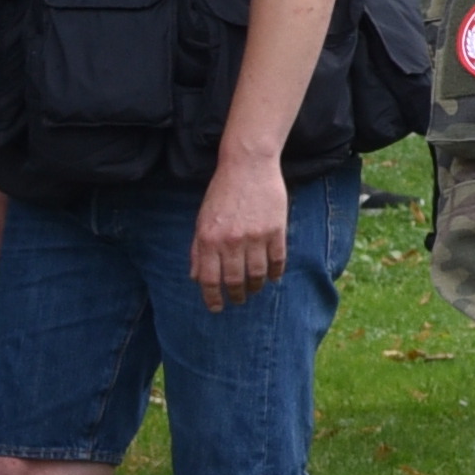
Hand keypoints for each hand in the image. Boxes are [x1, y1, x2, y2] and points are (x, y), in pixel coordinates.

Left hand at [190, 149, 290, 308]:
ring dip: (256, 286)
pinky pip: (277, 260)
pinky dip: (275, 272)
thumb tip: (197, 278)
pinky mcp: (276, 230)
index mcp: (209, 239)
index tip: (217, 308)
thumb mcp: (202, 220)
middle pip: (234, 280)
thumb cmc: (222, 193)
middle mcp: (231, 241)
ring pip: (257, 273)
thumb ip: (199, 250)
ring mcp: (255, 236)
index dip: (212, 298)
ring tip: (255, 289)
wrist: (247, 167)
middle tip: (238, 300)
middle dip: (236, 295)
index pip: (209, 279)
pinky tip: (273, 277)